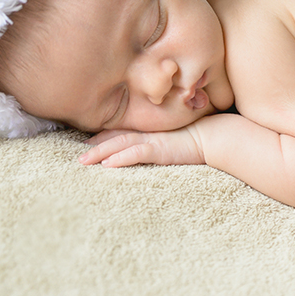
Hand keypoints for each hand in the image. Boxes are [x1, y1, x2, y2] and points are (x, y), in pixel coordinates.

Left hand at [79, 126, 204, 166]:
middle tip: (79, 155)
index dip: (104, 136)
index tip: (89, 142)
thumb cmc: (201, 135)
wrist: (215, 135)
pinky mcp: (160, 149)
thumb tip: (160, 146)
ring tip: (83, 161)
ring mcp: (153, 140)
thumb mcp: (178, 137)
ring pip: (120, 144)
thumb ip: (165, 139)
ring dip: (100, 152)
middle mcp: (149, 133)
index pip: (123, 132)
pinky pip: (136, 153)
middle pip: (116, 137)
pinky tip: (107, 165)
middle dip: (95, 145)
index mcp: (152, 130)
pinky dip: (120, 158)